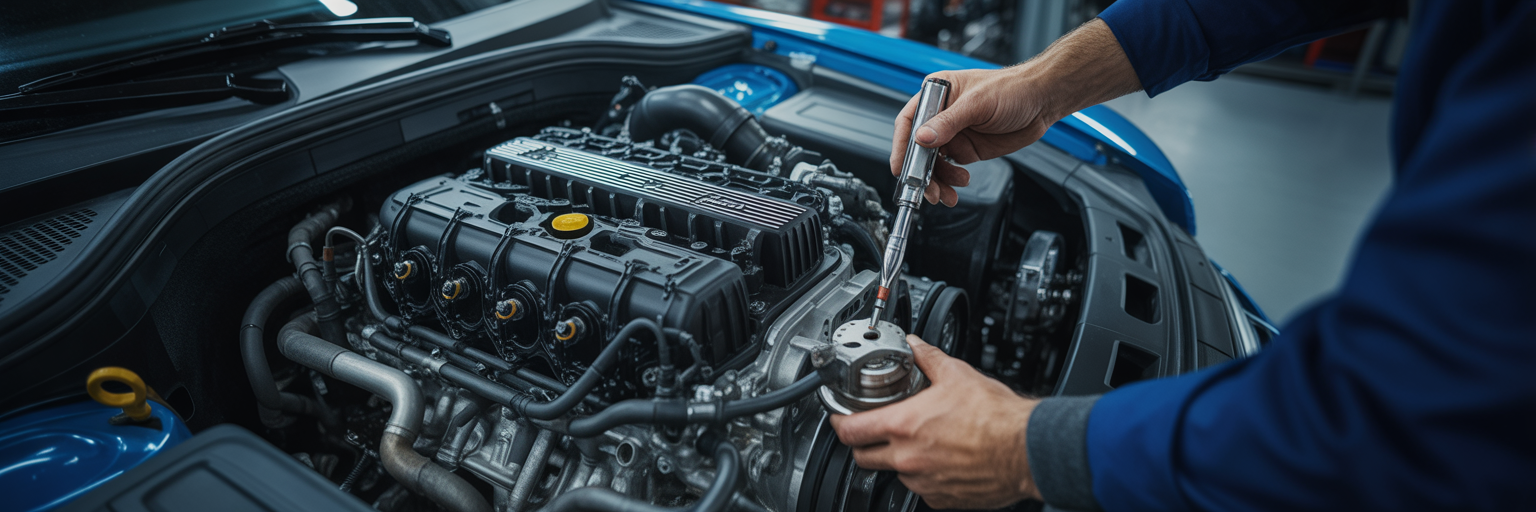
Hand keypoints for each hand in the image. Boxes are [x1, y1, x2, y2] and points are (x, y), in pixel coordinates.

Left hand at [829, 335, 1041, 508]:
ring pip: (893, 472)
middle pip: (862, 457)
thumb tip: (916, 346)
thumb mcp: (957, 375)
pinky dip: (923, 475)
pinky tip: (938, 459)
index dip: (839, 423)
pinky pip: (920, 488)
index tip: (840, 417)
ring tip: (917, 441)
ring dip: (896, 458)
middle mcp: (907, 458)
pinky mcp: (940, 498)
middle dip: (861, 443)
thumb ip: (928, 358)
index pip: (849, 431)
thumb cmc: (996, 418)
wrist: (1025, 450)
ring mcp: (922, 481)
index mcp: (904, 425)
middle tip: (871, 430)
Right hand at [890, 18, 1141, 206]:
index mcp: (937, 95)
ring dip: (937, 181)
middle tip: (925, 189)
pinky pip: (950, 169)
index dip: (902, 146)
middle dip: (920, 172)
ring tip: (945, 194)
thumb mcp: (978, 104)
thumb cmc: (1012, 89)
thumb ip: (949, 123)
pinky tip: (960, 183)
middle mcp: (941, 115)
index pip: (909, 122)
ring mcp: (954, 134)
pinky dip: (951, 181)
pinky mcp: (966, 149)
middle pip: (918, 148)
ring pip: (933, 163)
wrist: (1041, 101)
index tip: (901, 167)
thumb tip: (923, 138)